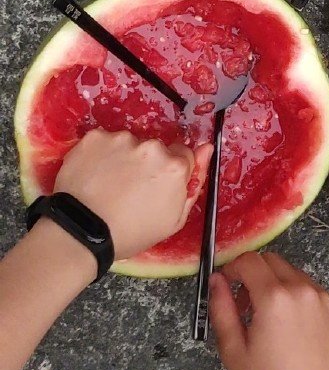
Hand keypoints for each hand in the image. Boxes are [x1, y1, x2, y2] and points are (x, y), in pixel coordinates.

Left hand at [54, 129, 211, 259]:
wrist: (81, 232)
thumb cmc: (131, 233)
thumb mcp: (173, 220)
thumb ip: (194, 184)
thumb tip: (206, 149)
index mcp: (174, 166)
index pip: (182, 154)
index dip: (169, 172)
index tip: (155, 186)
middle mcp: (151, 146)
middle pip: (155, 149)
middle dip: (146, 163)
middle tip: (129, 189)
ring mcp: (121, 139)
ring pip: (129, 143)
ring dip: (123, 158)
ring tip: (108, 184)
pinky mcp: (95, 136)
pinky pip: (104, 141)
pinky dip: (100, 155)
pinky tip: (93, 175)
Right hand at [210, 252, 328, 369]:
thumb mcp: (234, 353)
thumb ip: (222, 310)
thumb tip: (218, 280)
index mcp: (275, 297)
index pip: (250, 260)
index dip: (233, 268)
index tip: (228, 287)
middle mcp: (303, 288)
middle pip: (273, 262)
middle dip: (255, 275)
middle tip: (247, 308)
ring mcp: (326, 299)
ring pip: (295, 276)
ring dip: (279, 288)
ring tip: (274, 324)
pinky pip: (314, 294)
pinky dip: (301, 302)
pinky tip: (298, 334)